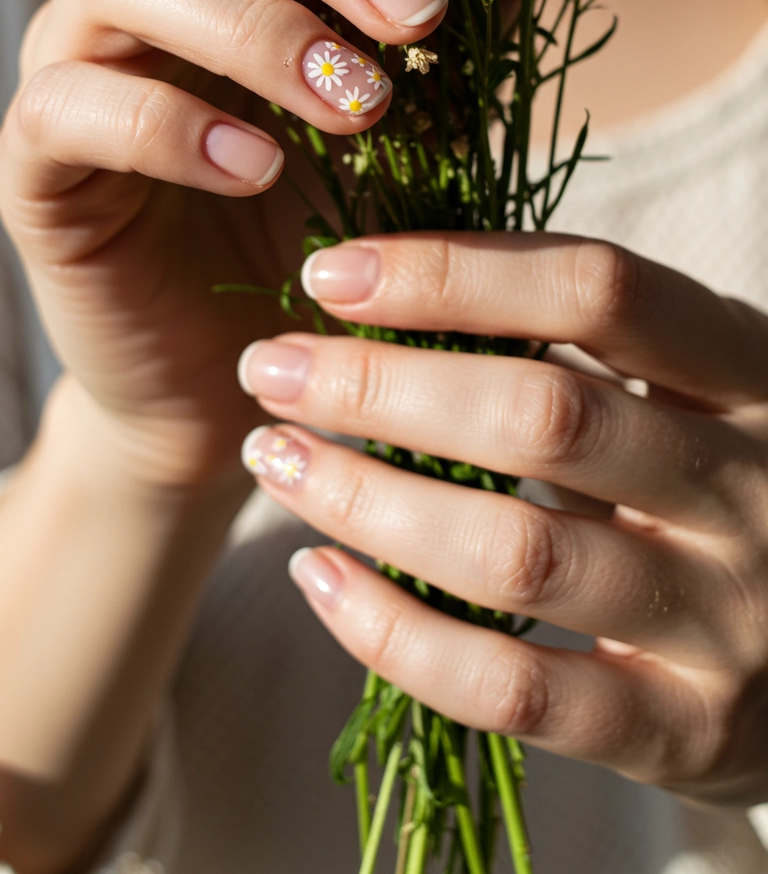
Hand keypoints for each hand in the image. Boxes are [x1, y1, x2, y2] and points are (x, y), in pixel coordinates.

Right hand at [0, 0, 487, 483]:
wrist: (235, 344)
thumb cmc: (336, 199)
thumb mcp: (421, 92)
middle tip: (418, 14)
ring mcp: (73, 40)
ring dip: (256, 25)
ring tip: (359, 106)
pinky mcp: (35, 147)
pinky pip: (70, 103)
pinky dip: (169, 126)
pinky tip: (259, 169)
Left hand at [239, 231, 767, 803]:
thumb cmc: (716, 482)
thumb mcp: (689, 388)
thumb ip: (582, 336)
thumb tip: (385, 273)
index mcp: (750, 371)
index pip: (601, 289)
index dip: (453, 272)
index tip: (329, 273)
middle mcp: (753, 488)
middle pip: (544, 416)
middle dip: (381, 387)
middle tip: (270, 368)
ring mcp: (725, 618)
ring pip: (516, 554)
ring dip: (368, 501)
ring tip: (278, 458)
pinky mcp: (686, 729)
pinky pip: (517, 692)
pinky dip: (398, 636)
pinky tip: (320, 578)